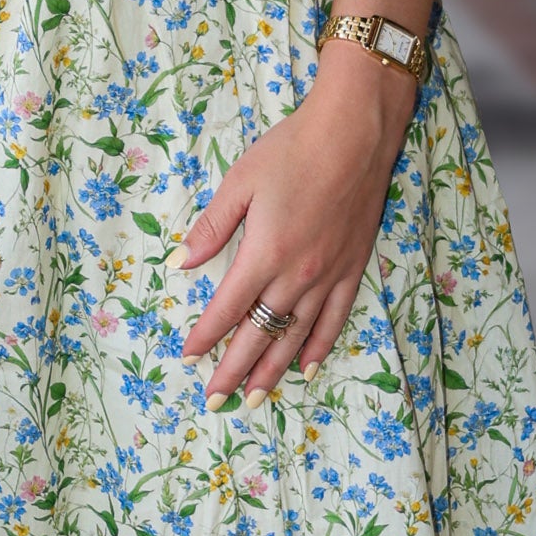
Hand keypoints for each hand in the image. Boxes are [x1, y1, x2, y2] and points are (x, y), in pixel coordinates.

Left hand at [175, 43, 419, 407]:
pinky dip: (318, 348)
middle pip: (258, 336)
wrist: (356, 133)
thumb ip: (211, 228)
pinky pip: (332, 321)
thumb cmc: (293, 150)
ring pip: (294, 338)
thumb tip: (180, 262)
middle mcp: (296, 276)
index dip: (206, 337)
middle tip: (214, 402)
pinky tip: (305, 369)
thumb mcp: (240, 182)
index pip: (227, 309)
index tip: (189, 358)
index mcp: (264, 254)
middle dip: (233, 371)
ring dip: (272, 371)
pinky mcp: (351, 270)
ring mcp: (327, 277)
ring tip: (253, 400)